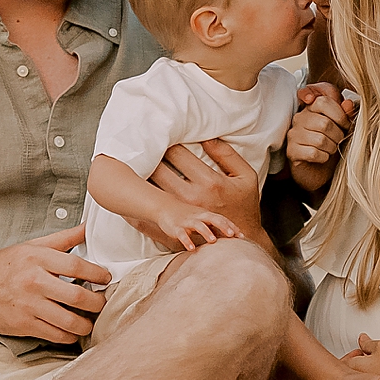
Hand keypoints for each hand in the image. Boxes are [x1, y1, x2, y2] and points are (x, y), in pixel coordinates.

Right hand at [0, 227, 109, 343]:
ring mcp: (28, 305)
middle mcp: (34, 281)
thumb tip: (88, 227)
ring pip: (69, 320)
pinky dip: (69, 335)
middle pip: (77, 296)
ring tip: (92, 320)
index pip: (76, 265)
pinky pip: (55, 334)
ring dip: (86, 324)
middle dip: (97, 303)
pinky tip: (74, 331)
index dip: (97, 273)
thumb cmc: (3, 266)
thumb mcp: (31, 246)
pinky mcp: (23, 325)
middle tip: (104, 303)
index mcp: (37, 258)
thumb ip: (62, 238)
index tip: (107, 278)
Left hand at [149, 137, 267, 243]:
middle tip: (146, 148)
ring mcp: (181, 214)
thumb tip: (207, 137)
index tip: (162, 136)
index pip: (177, 154)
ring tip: (138, 167)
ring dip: (144, 177)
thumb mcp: (245, 176)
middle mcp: (192, 197)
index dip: (167, 141)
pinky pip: (148, 215)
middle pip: (158, 169)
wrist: (242, 243)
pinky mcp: (174, 229)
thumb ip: (226, 154)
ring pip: (151, 190)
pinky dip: (139, 204)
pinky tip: (134, 194)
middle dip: (151, 156)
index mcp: (209, 182)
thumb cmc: (245, 206)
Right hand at [160, 207, 241, 253]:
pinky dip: (186, 241)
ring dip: (206, 232)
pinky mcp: (176, 227)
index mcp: (207, 215)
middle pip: (214, 219)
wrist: (165, 206)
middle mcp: (199, 217)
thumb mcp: (203, 220)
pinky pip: (181, 234)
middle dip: (223, 226)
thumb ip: (215, 228)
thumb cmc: (187, 216)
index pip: (222, 220)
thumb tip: (231, 238)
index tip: (242, 237)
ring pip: (198, 225)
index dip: (232, 227)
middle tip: (232, 235)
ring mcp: (188, 221)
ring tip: (213, 240)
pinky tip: (191, 249)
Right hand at [286, 83, 354, 174]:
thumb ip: (345, 114)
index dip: (340, 115)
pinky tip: (322, 157)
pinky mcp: (291, 151)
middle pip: (325, 123)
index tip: (345, 126)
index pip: (323, 102)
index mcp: (311, 108)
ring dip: (331, 148)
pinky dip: (323, 157)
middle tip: (338, 141)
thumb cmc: (330, 144)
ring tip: (330, 149)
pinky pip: (313, 153)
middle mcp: (299, 118)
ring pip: (320, 140)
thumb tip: (348, 104)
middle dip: (338, 136)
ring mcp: (293, 135)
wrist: (319, 169)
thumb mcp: (341, 128)